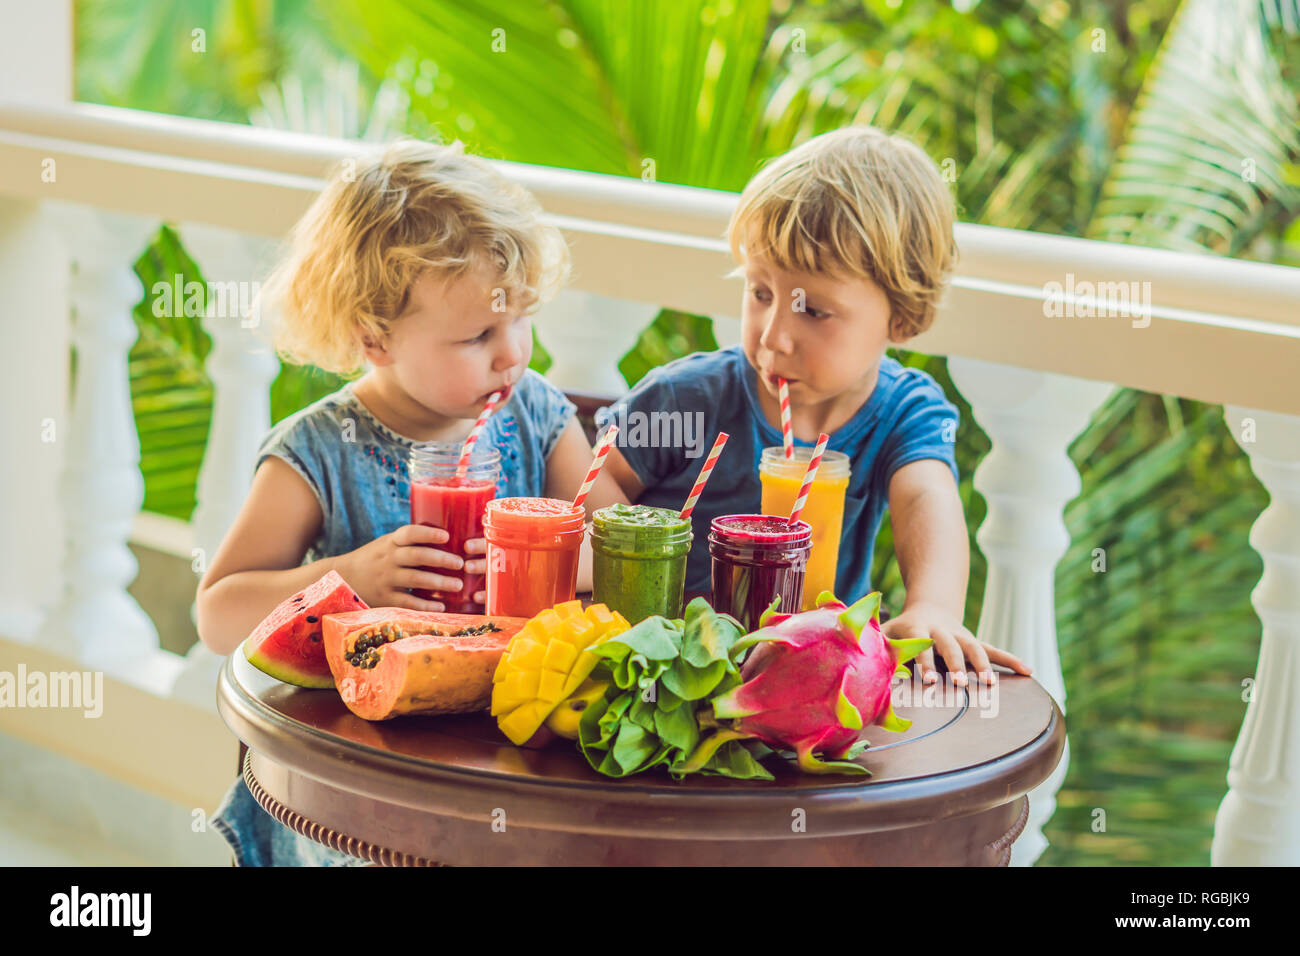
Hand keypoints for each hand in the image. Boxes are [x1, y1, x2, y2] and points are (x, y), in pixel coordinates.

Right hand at [337, 524, 481, 611]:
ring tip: (457, 585)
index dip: (428, 533)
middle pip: (416, 556)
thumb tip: (448, 538)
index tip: (446, 536)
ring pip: (414, 579)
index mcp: (391, 542)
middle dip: (441, 559)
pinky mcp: (384, 598)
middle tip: (460, 563)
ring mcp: (385, 579)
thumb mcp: (387, 544)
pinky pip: (407, 602)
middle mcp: (388, 558)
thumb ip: (409, 542)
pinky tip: (441, 607)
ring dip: (438, 582)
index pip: (409, 533)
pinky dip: (425, 606)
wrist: (342, 577)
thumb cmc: (374, 558)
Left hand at [881, 602, 1032, 685]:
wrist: (929, 607)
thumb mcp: (884, 629)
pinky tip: (1029, 671)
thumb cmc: (900, 628)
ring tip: (992, 686)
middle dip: (958, 665)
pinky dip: (1011, 659)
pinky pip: (995, 650)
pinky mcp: (975, 641)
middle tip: (962, 684)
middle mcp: (943, 631)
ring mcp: (962, 635)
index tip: (930, 681)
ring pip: (976, 647)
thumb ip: (871, 640)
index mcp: (918, 628)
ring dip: (985, 665)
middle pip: (952, 647)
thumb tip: (847, 645)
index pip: (922, 646)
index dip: (926, 662)